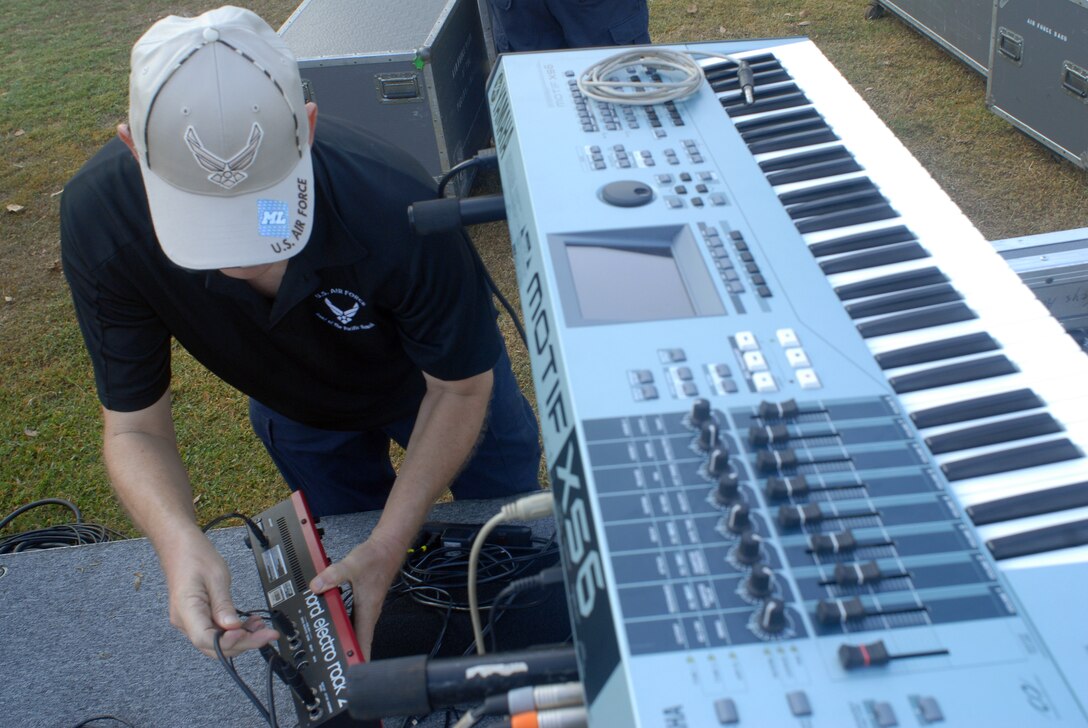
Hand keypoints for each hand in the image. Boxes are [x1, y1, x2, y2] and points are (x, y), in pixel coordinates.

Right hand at [161, 531, 278, 658]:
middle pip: (214, 645)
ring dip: (240, 638)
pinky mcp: (197, 618)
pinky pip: (215, 632)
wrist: (180, 547)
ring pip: (216, 641)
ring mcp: (190, 621)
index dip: (228, 642)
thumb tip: (234, 627)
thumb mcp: (216, 577)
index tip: (247, 634)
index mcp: (186, 610)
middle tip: (267, 635)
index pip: (205, 638)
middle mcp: (185, 621)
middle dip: (243, 643)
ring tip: (261, 628)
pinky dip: (234, 631)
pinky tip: (249, 624)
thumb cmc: (194, 556)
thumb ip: (224, 605)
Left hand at [309, 534, 403, 660]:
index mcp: (367, 610)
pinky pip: (350, 618)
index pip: (363, 642)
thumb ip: (334, 575)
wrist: (387, 547)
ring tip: (330, 650)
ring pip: (353, 629)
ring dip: (343, 639)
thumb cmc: (376, 557)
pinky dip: (341, 623)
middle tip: (333, 665)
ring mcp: (365, 608)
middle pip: (356, 639)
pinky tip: (331, 623)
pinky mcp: (361, 601)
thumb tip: (317, 585)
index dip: (358, 660)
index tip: (351, 675)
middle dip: (346, 653)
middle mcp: (367, 612)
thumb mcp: (353, 565)